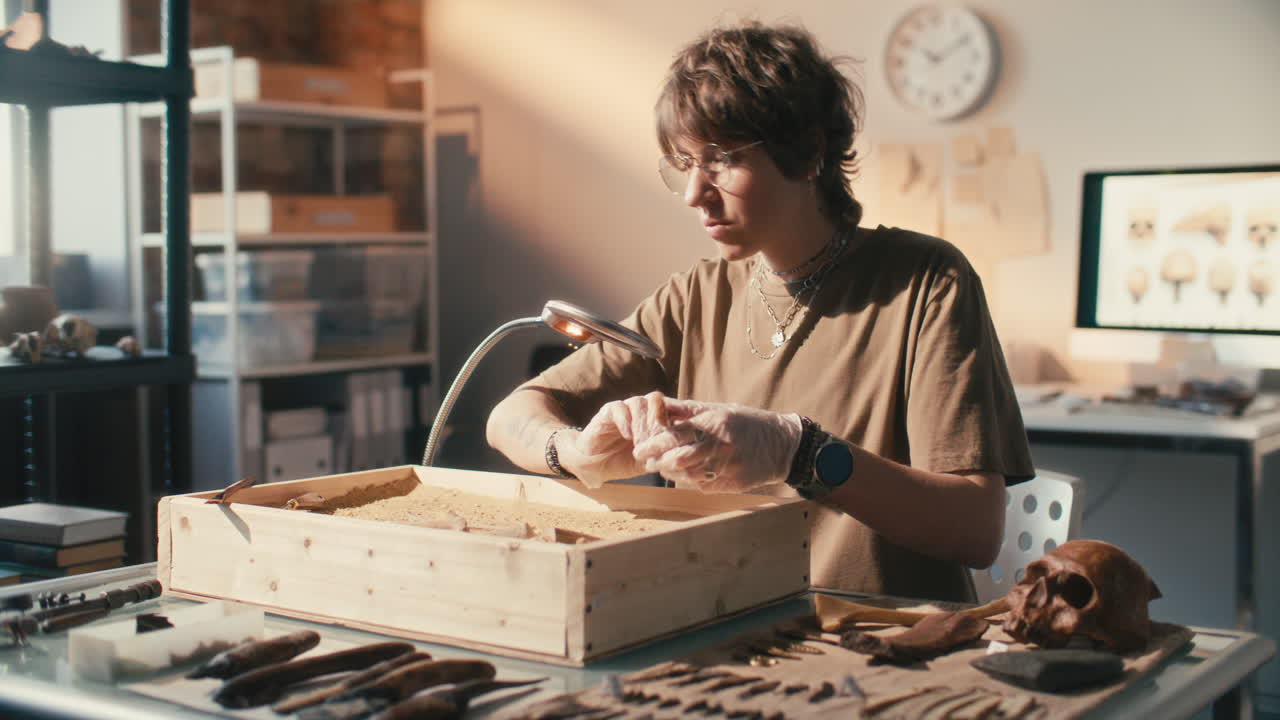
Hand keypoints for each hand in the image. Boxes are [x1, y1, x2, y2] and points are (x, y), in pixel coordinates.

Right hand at [558, 392, 671, 487]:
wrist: (595, 465)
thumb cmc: (623, 461)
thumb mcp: (647, 461)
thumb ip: (663, 455)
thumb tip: (684, 457)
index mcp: (651, 418)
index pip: (668, 407)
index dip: (674, 418)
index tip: (678, 435)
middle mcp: (639, 410)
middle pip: (656, 400)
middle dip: (659, 420)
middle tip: (658, 440)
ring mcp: (623, 409)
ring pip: (638, 402)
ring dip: (642, 422)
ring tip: (642, 442)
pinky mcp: (606, 412)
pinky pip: (618, 408)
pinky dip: (626, 420)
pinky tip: (629, 436)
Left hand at [632, 399, 802, 493]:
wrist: (782, 445)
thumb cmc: (746, 423)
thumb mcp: (719, 409)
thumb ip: (688, 410)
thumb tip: (659, 405)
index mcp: (715, 423)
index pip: (675, 435)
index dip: (653, 444)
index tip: (639, 448)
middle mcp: (720, 445)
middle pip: (678, 458)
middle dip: (657, 461)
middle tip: (646, 461)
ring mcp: (727, 467)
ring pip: (687, 475)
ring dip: (670, 473)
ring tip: (662, 467)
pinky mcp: (732, 484)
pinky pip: (701, 485)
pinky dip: (687, 480)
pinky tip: (683, 474)